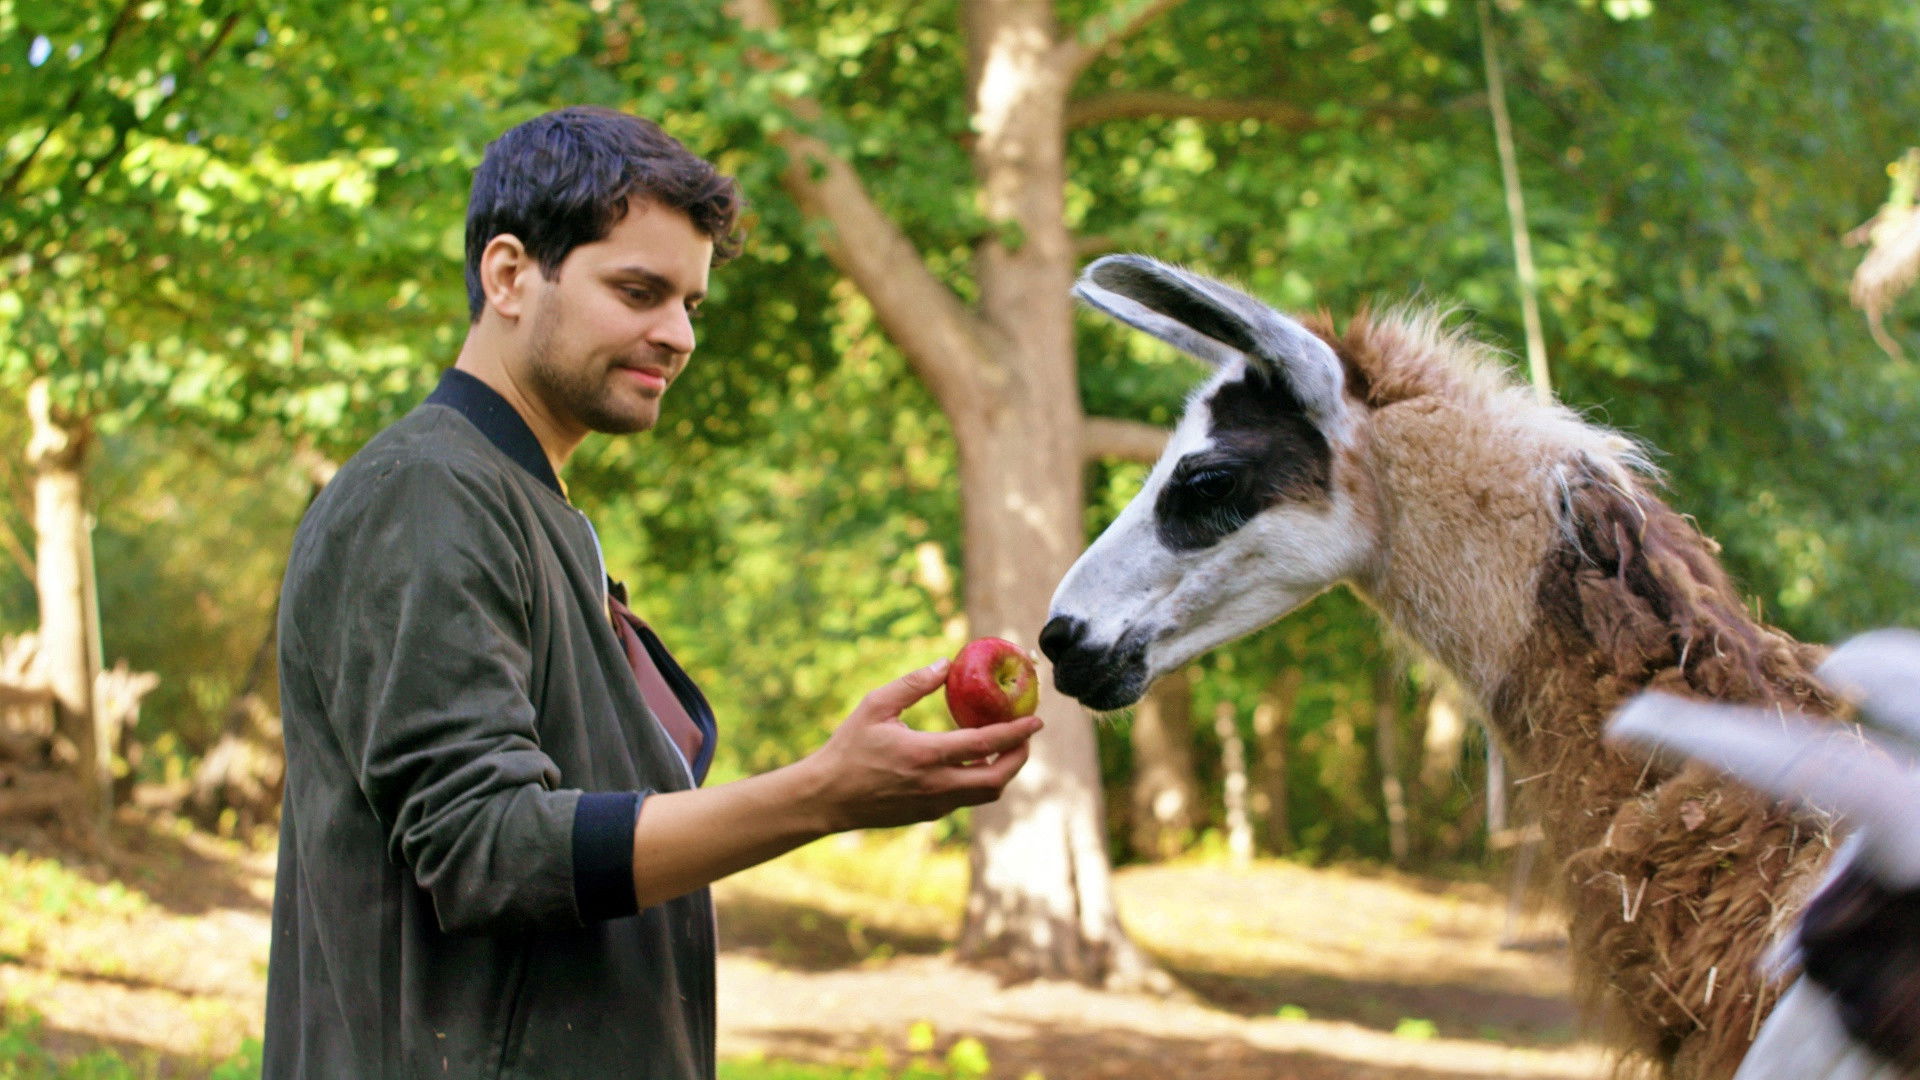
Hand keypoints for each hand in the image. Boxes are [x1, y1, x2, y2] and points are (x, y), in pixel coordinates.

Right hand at [800, 659, 1042, 831]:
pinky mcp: (929, 815)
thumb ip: (912, 684)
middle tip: (1026, 736)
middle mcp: (936, 785)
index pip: (985, 746)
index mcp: (925, 755)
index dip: (1016, 733)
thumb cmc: (848, 747)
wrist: (826, 797)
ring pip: (986, 794)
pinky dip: (980, 781)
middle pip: (998, 779)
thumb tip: (946, 664)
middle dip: (1020, 757)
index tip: (1037, 720)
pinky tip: (973, 762)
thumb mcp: (875, 706)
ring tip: (1004, 747)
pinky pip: (966, 799)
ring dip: (1003, 772)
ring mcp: (934, 805)